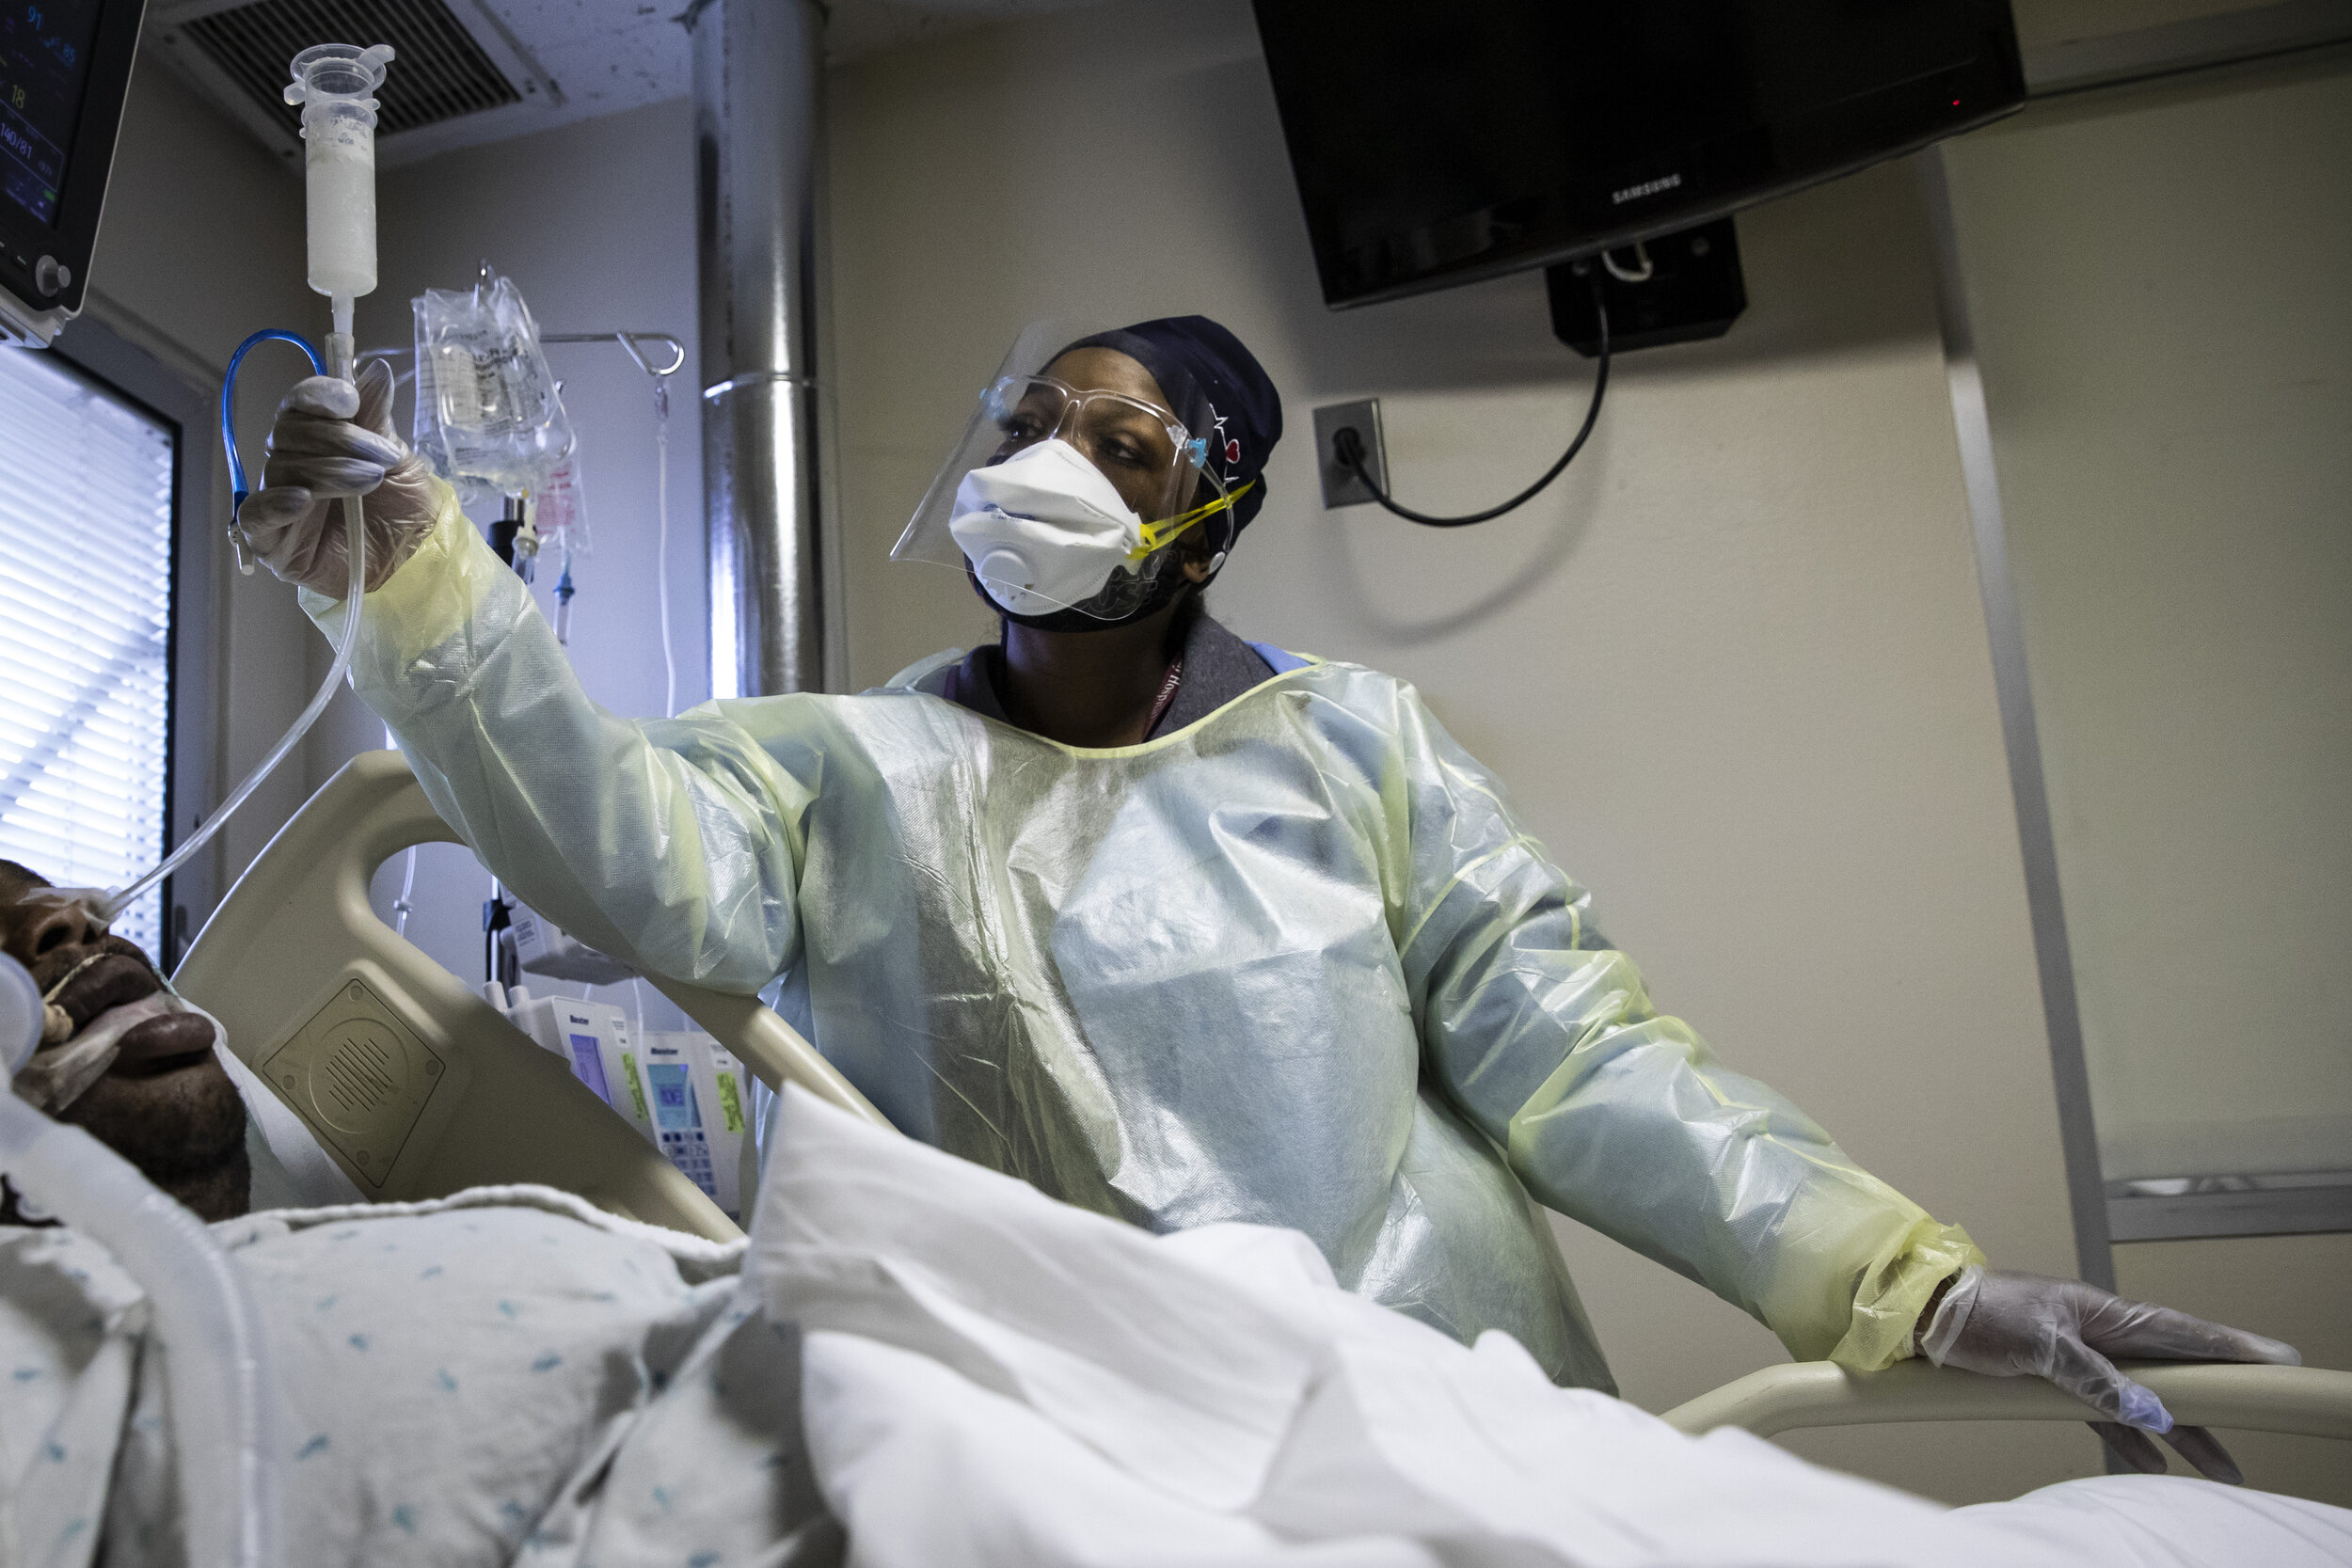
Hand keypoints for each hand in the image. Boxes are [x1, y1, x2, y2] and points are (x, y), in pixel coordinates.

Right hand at [234, 359, 438, 595]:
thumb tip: (375, 369)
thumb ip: (378, 418)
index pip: (299, 403)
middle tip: (382, 457)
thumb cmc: (404, 512)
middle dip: (339, 439)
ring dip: (329, 471)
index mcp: (316, 439)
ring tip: (370, 481)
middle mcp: (290, 464)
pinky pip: (255, 516)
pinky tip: (302, 500)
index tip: (349, 400)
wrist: (414, 565)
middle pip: (291, 432)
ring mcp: (278, 501)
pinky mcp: (271, 541)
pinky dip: (275, 504)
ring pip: (283, 469)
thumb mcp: (399, 460)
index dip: (318, 394)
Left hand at [1919, 1266, 2298, 1483]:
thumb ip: (2097, 1378)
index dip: (2227, 1345)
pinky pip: (2105, 1411)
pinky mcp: (2055, 1379)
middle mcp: (2098, 1333)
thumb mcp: (2040, 1343)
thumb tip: (2154, 1408)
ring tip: (2219, 1466)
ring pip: (2142, 1398)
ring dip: (2178, 1431)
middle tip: (2258, 1425)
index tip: (2274, 1357)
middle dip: (2215, 1403)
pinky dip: (2128, 1436)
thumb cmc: (1978, 1314)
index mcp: (2101, 1312)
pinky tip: (2152, 1462)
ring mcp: (2079, 1356)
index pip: (2178, 1331)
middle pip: (2171, 1373)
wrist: (1923, 1315)